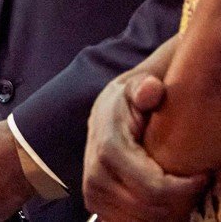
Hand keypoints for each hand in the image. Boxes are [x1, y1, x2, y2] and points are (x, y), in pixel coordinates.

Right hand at [82, 72, 206, 221]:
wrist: (104, 114)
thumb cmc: (128, 103)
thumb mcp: (137, 88)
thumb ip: (145, 88)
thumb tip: (152, 90)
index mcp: (108, 149)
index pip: (153, 188)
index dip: (184, 189)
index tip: (203, 176)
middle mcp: (95, 175)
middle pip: (148, 208)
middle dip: (178, 201)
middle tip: (194, 184)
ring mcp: (93, 192)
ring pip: (139, 219)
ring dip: (165, 211)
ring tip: (180, 190)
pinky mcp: (94, 202)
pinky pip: (127, 221)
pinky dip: (149, 216)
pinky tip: (163, 200)